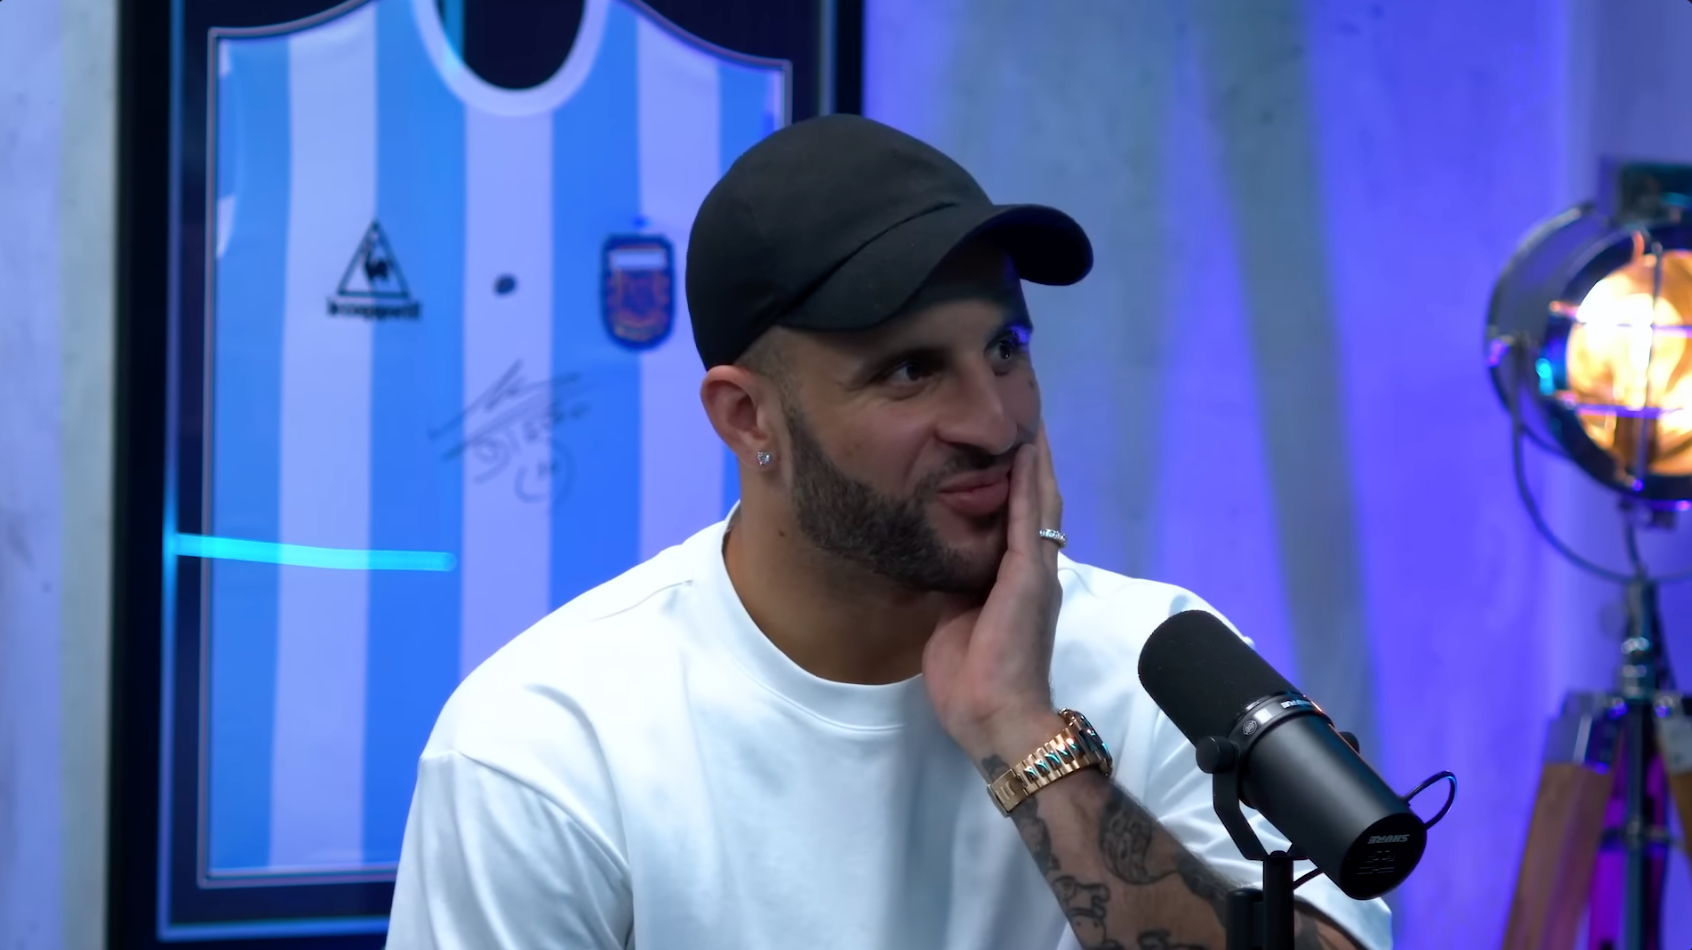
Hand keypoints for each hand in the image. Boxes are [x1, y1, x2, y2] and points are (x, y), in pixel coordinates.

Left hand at [922, 427, 1066, 765]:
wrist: (995, 717)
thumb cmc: (972, 682)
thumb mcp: (957, 620)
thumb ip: (958, 588)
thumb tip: (940, 564)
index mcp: (1017, 585)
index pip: (1020, 523)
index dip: (1018, 486)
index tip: (1010, 449)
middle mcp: (1033, 572)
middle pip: (1037, 504)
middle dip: (1032, 464)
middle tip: (1026, 421)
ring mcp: (1035, 572)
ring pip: (1039, 503)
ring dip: (1035, 463)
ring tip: (1030, 423)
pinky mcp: (1028, 576)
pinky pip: (1029, 519)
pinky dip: (1028, 484)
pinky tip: (1024, 453)